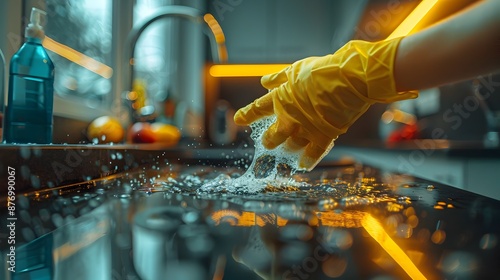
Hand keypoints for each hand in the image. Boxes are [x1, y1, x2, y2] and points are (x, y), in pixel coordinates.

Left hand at [234, 38, 417, 169]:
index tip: (238, 119)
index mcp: (281, 97)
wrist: (350, 78)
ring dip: (289, 147)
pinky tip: (302, 165)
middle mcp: (290, 116)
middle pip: (273, 134)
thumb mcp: (297, 69)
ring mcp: (306, 128)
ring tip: (289, 149)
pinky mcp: (323, 136)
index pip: (259, 108)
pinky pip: (313, 153)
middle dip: (269, 140)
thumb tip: (263, 82)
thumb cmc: (324, 70)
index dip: (247, 114)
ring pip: (291, 145)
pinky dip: (307, 160)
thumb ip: (279, 78)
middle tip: (267, 143)